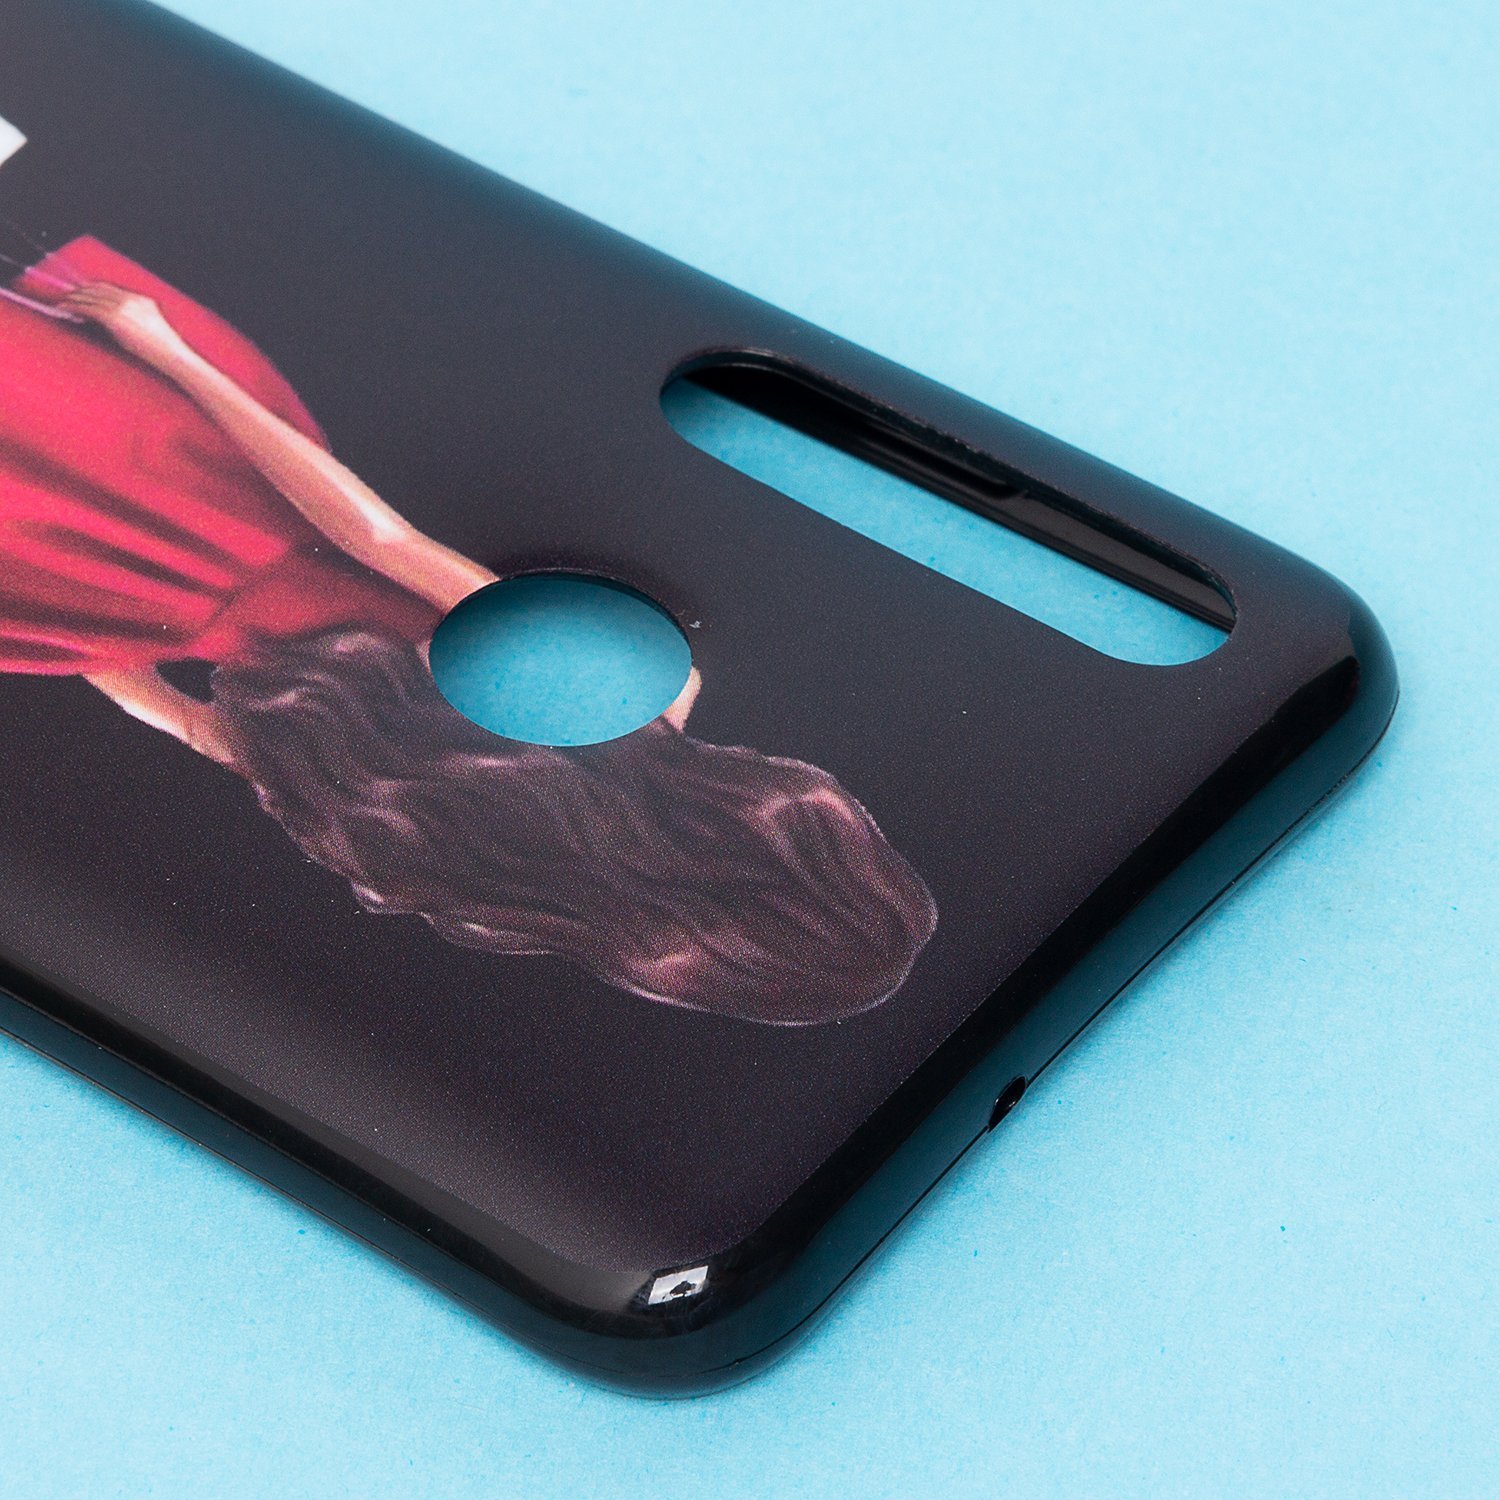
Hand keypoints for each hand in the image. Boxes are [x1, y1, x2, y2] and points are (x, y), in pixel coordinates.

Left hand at [61, 284, 191, 368]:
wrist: (171, 354)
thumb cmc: (164, 348)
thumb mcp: (150, 326)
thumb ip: (134, 317)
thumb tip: (114, 322)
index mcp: (140, 299)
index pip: (110, 288)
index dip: (93, 288)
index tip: (83, 291)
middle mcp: (129, 299)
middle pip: (97, 289)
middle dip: (81, 291)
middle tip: (69, 295)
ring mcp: (121, 307)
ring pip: (90, 297)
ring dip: (74, 299)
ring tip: (63, 302)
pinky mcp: (114, 318)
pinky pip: (88, 309)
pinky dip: (74, 307)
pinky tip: (65, 309)